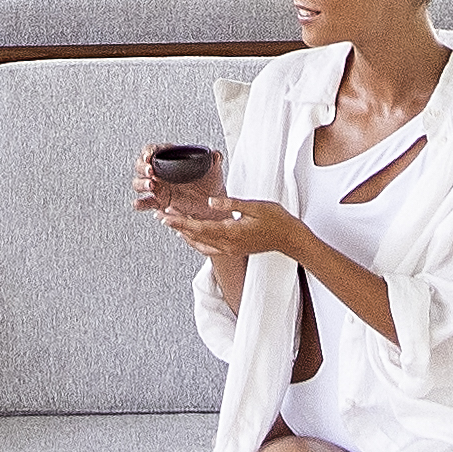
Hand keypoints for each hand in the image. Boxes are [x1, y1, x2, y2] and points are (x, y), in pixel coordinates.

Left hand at [150, 180, 273, 254]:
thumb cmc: (276, 221)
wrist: (290, 239)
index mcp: (231, 233)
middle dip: (177, 226)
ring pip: (200, 244)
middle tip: (162, 216)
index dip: (180, 221)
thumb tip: (210, 201)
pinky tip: (192, 235)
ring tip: (172, 223)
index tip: (166, 215)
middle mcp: (228, 245)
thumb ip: (230, 204)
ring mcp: (231, 250)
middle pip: (195, 237)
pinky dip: (197, 241)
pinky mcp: (234, 250)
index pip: (199, 227)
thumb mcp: (254, 206)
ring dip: (185, 234)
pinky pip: (209, 249)